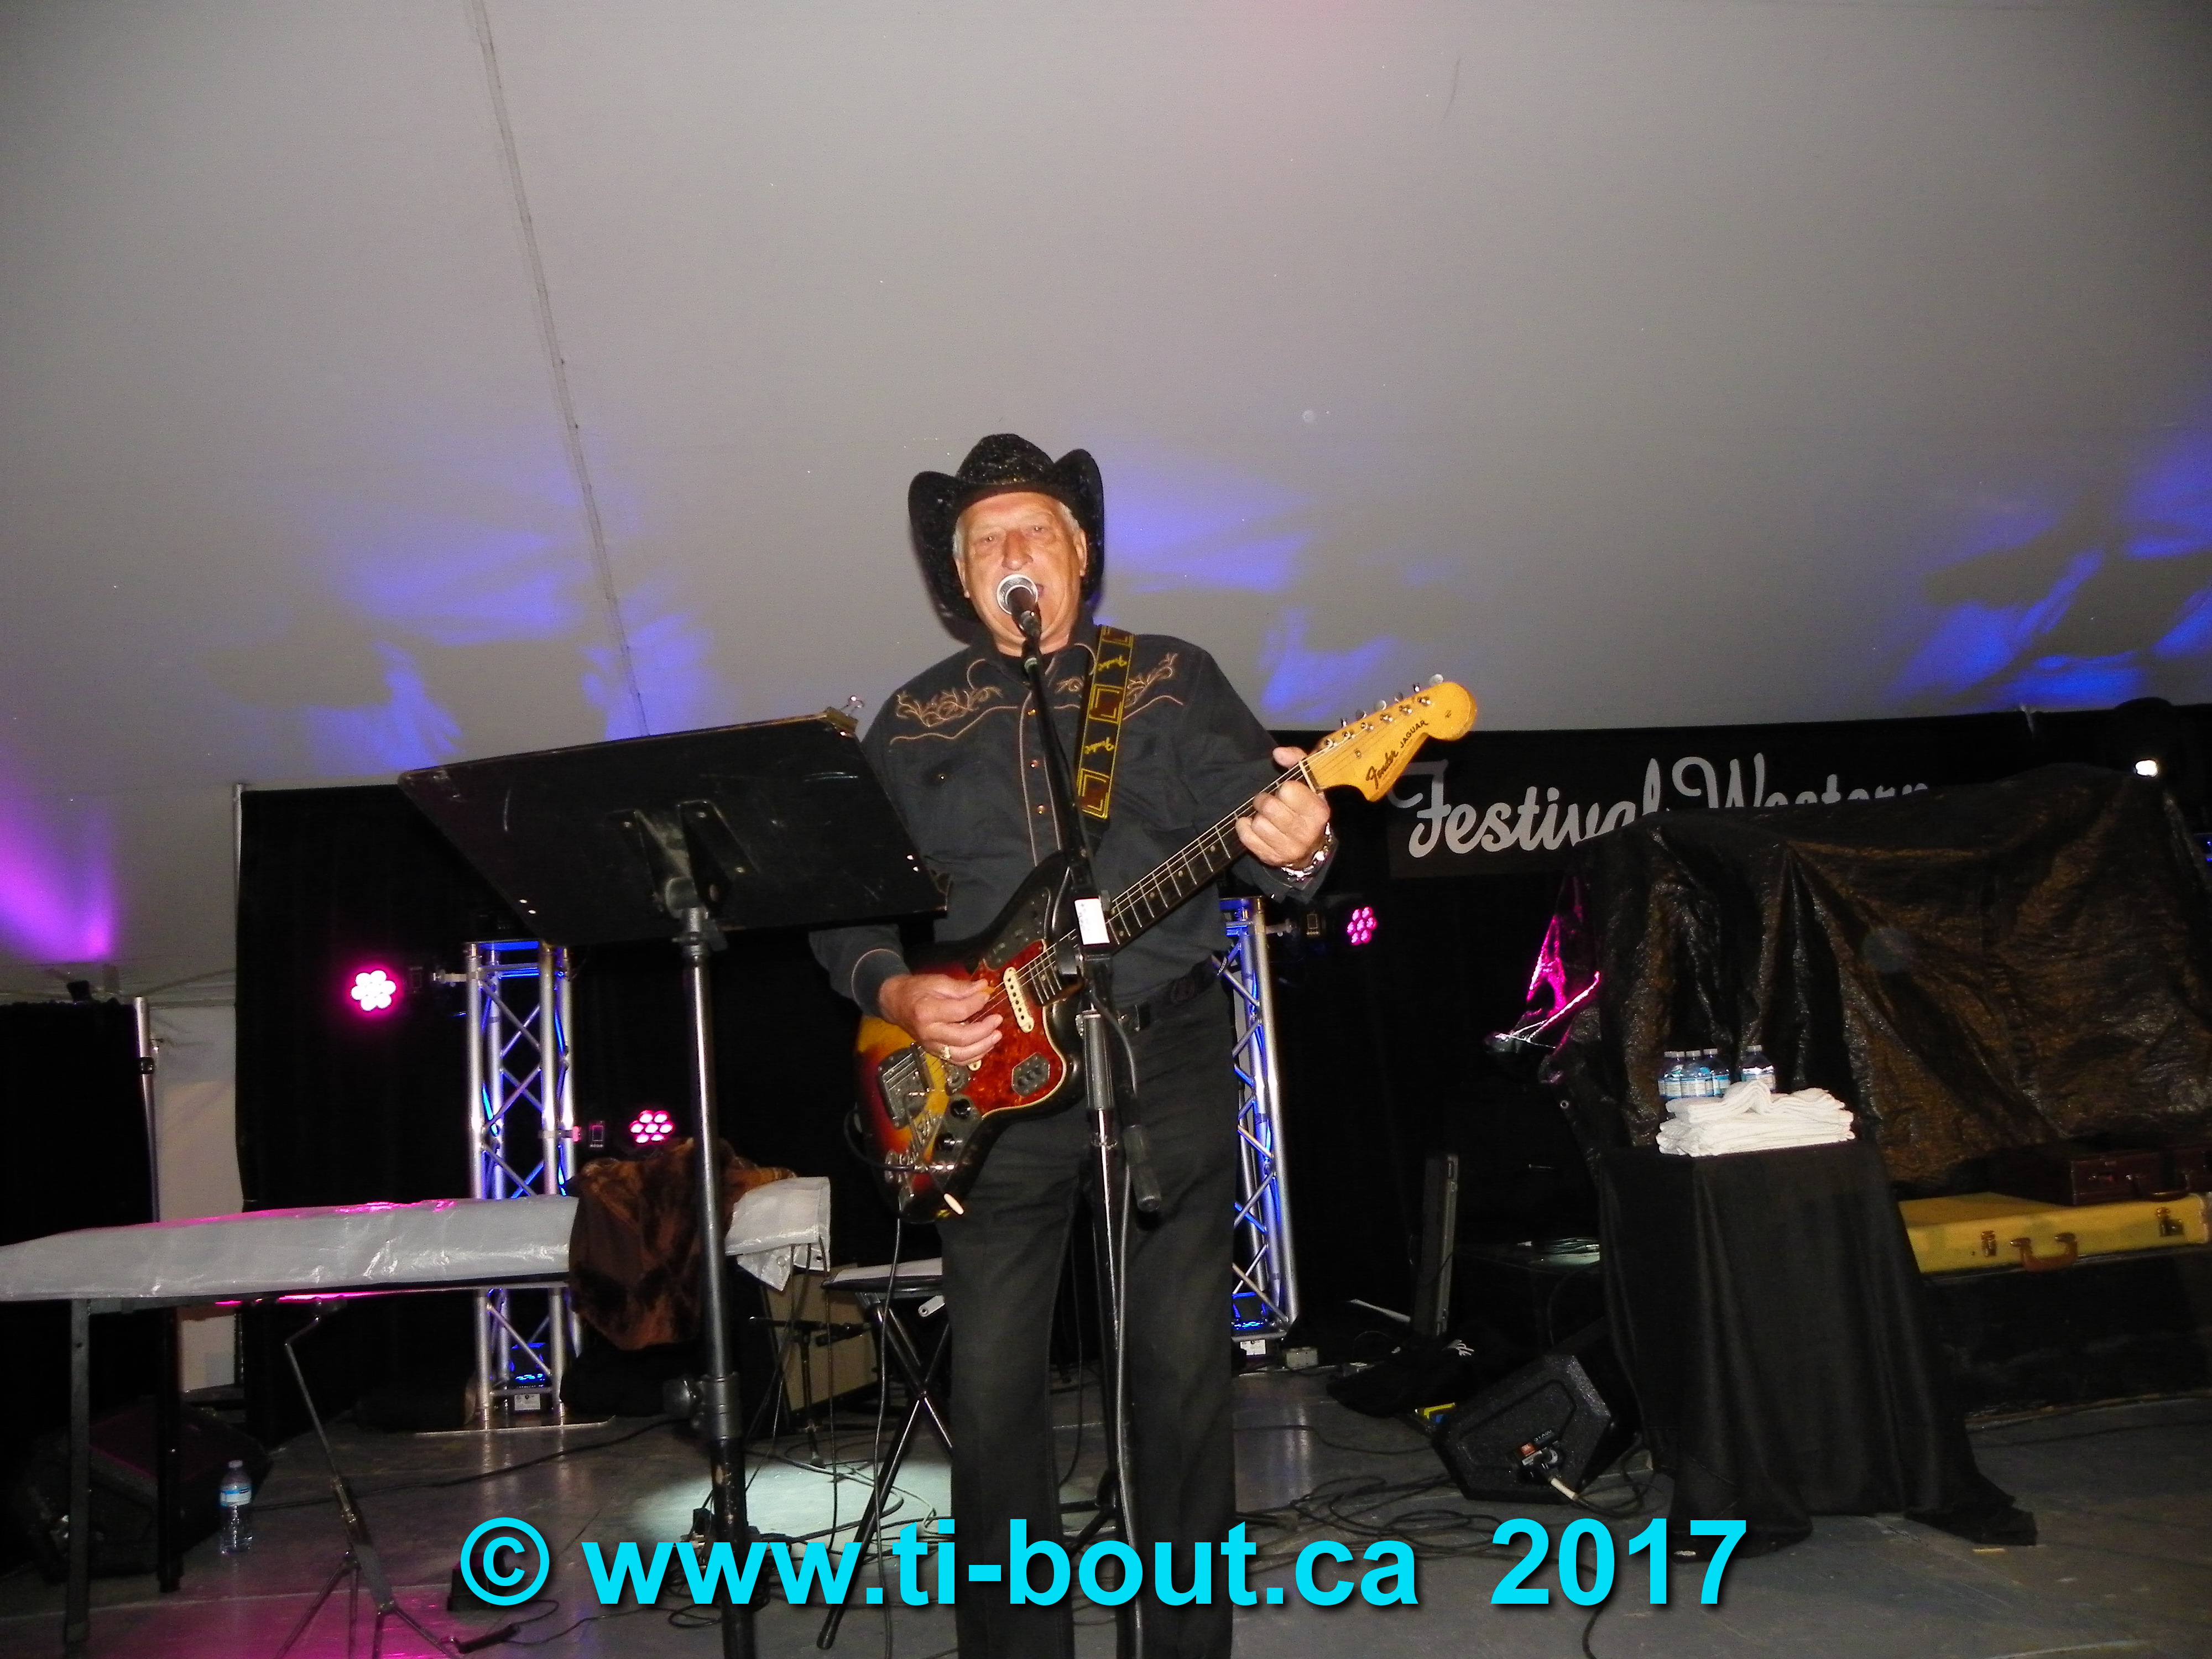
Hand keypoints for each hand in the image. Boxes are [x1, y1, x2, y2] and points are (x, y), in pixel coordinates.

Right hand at [878, 972, 1003, 1067]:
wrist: (895, 1003)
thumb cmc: (915, 990)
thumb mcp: (937, 981)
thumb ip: (961, 987)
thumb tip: (983, 988)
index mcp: (927, 1011)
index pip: (959, 1012)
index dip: (976, 1004)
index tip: (986, 996)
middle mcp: (928, 1032)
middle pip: (962, 1038)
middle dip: (984, 1030)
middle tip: (997, 1020)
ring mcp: (931, 1045)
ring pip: (960, 1055)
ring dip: (982, 1047)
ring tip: (996, 1035)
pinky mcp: (934, 1051)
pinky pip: (957, 1060)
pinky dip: (974, 1056)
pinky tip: (985, 1046)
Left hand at [1237, 746, 1331, 869]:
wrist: (1310, 848)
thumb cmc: (1306, 809)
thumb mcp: (1309, 782)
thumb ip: (1297, 760)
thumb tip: (1278, 753)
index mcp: (1318, 811)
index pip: (1288, 790)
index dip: (1284, 788)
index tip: (1287, 792)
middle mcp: (1306, 832)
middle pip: (1269, 807)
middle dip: (1265, 801)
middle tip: (1268, 802)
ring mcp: (1289, 848)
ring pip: (1258, 824)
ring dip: (1258, 817)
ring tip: (1266, 817)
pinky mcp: (1272, 857)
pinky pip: (1248, 838)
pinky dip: (1245, 828)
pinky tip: (1252, 824)